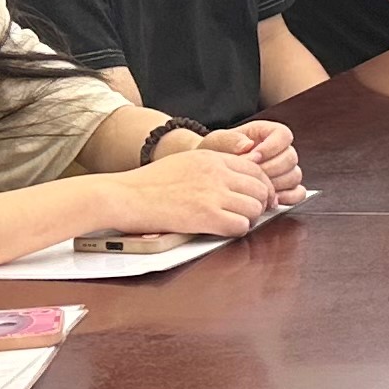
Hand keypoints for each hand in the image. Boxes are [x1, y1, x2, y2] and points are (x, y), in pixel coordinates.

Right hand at [117, 147, 275, 239]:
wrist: (125, 195)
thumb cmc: (148, 183)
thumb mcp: (185, 163)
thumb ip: (211, 168)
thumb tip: (235, 180)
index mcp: (212, 157)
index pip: (256, 169)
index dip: (262, 186)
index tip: (261, 198)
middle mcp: (217, 172)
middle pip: (260, 188)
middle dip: (260, 203)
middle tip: (251, 214)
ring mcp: (213, 193)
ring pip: (254, 208)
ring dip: (248, 218)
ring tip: (233, 222)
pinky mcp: (207, 216)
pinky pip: (240, 226)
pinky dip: (236, 231)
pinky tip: (223, 230)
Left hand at [201, 121, 305, 205]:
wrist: (208, 175)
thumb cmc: (214, 154)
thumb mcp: (216, 142)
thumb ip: (230, 140)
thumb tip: (248, 144)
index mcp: (267, 133)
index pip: (284, 135)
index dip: (272, 146)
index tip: (254, 156)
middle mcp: (279, 151)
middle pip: (291, 157)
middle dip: (271, 168)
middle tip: (251, 176)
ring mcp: (283, 170)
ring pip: (295, 175)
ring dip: (277, 183)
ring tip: (257, 188)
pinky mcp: (284, 188)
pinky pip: (298, 192)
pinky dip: (289, 197)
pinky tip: (271, 200)